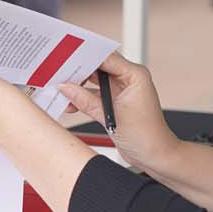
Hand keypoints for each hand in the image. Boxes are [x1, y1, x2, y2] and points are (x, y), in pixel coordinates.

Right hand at [61, 54, 176, 176]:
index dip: (84, 55)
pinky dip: (82, 98)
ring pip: (94, 80)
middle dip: (78, 70)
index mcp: (135, 75)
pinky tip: (70, 104)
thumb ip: (86, 100)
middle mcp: (128, 79)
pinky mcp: (114, 101)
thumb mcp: (111, 116)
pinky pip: (94, 94)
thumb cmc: (146, 136)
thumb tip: (65, 87)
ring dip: (78, 86)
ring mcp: (121, 90)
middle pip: (98, 66)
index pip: (105, 57)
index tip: (65, 56)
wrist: (155, 155)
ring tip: (61, 91)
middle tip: (58, 73)